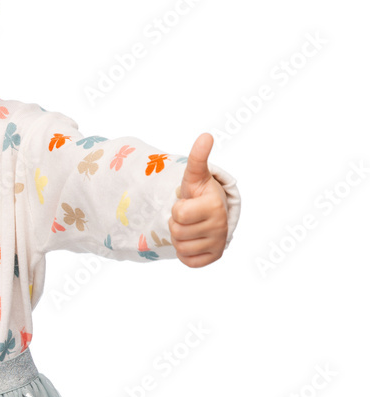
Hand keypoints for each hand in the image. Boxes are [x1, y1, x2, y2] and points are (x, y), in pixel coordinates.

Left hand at [168, 132, 228, 267]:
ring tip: (190, 226)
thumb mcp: (195, 175)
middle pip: (177, 232)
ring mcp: (219, 243)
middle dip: (176, 223)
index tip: (189, 203)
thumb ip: (197, 157)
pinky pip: (188, 261)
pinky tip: (193, 240)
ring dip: (180, 237)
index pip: (178, 214)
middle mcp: (220, 226)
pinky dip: (185, 253)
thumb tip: (206, 135)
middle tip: (188, 216)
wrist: (212, 212)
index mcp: (214, 205)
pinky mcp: (214, 257)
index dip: (177, 208)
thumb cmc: (199, 193)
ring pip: (181, 247)